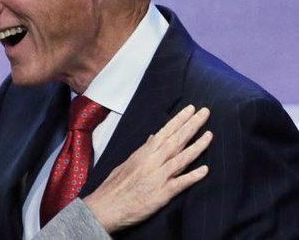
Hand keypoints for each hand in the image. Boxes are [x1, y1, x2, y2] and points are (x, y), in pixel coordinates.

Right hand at [84, 104, 211, 232]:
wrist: (106, 207)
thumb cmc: (114, 187)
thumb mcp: (127, 164)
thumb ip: (142, 151)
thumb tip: (153, 138)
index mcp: (143, 154)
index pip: (164, 133)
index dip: (178, 120)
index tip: (190, 109)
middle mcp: (152, 162)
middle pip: (175, 141)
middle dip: (191, 125)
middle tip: (205, 112)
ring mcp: (157, 177)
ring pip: (181, 158)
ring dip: (197, 146)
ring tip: (210, 135)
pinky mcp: (161, 194)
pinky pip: (180, 184)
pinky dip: (192, 176)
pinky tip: (205, 170)